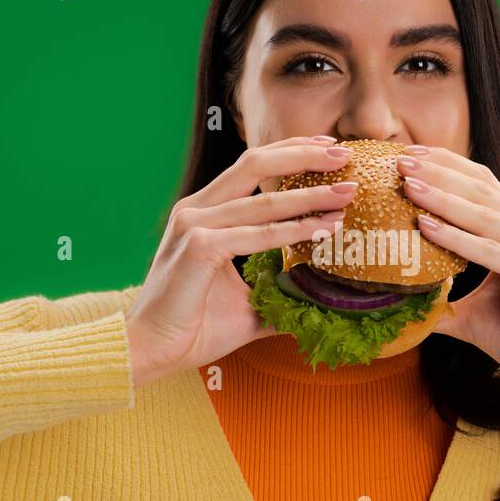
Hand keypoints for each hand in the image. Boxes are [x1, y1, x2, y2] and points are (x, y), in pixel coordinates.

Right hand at [124, 136, 357, 386]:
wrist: (152, 352)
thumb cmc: (194, 327)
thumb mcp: (246, 301)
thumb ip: (277, 288)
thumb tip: (317, 297)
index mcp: (203, 213)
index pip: (251, 166)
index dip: (290, 152)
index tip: (328, 149)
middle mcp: (196, 210)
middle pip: (255, 163)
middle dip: (304, 156)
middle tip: (345, 155)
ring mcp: (194, 226)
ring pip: (263, 201)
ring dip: (311, 196)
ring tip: (347, 194)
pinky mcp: (198, 248)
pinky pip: (257, 235)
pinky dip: (293, 231)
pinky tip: (323, 230)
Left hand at [396, 146, 499, 401]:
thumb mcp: (477, 316)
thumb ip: (445, 306)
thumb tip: (404, 310)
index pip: (483, 186)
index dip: (447, 167)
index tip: (407, 156)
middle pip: (482, 190)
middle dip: (439, 172)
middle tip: (399, 160)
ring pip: (486, 215)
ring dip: (443, 197)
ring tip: (408, 184)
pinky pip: (493, 252)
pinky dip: (459, 238)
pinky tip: (427, 226)